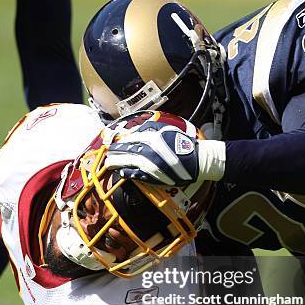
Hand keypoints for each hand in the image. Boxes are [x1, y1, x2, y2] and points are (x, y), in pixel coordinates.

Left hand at [105, 122, 225, 185]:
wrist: (196, 161)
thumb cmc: (183, 145)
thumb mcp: (167, 130)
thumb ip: (152, 129)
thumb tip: (138, 130)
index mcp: (151, 137)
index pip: (129, 138)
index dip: (120, 141)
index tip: (114, 143)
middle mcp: (147, 149)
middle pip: (124, 150)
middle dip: (114, 152)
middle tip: (108, 153)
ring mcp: (148, 163)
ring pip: (126, 162)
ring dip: (116, 162)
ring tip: (109, 163)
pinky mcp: (151, 175)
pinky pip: (134, 174)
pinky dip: (126, 173)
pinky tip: (121, 172)